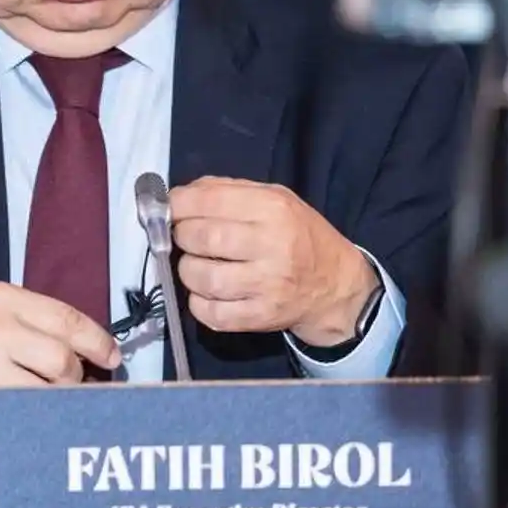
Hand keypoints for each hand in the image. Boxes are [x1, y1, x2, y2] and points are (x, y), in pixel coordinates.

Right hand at [0, 281, 122, 438]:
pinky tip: (29, 413)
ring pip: (46, 392)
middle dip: (74, 378)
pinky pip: (19, 413)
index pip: (67, 319)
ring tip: (49, 399)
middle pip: (62, 360)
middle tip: (68, 384)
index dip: (98, 343)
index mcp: (2, 299)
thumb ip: (33, 321)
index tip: (111, 358)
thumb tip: (89, 351)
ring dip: (56, 400)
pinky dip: (32, 416)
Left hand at [170, 176, 377, 347]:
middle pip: (201, 238)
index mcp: (274, 209)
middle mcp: (273, 246)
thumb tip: (178, 196)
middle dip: (182, 236)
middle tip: (186, 238)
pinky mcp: (262, 317)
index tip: (171, 209)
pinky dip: (198, 304)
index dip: (178, 205)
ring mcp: (268, 285)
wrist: (337, 286)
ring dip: (188, 271)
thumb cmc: (298, 236)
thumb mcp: (275, 199)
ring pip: (201, 277)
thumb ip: (227, 191)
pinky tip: (208, 293)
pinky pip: (211, 314)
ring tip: (198, 265)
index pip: (209, 201)